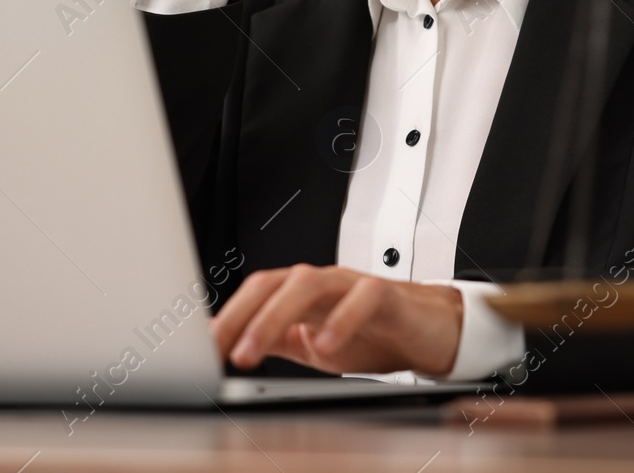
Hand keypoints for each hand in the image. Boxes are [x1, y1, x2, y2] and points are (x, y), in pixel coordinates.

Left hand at [211, 264, 463, 376]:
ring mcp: (354, 284)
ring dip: (274, 316)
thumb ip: (281, 340)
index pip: (256, 294)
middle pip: (274, 282)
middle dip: (242, 315)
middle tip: (222, 351)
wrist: (434, 331)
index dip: (227, 317)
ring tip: (254, 351)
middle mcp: (324, 282)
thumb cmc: (377, 332)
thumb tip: (233, 349)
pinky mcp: (388, 295)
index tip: (200, 349)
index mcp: (302, 294)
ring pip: (308, 283)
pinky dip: (340, 320)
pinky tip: (324, 346)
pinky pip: (362, 297)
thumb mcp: (317, 345)